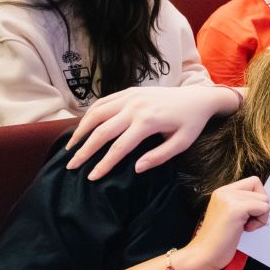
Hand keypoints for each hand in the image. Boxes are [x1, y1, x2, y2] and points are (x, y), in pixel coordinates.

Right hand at [65, 85, 239, 179]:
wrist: (198, 97)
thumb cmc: (191, 123)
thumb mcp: (182, 143)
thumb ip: (159, 157)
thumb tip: (136, 169)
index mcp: (148, 122)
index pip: (119, 148)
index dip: (104, 164)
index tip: (92, 177)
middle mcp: (135, 107)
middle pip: (102, 131)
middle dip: (85, 150)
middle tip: (72, 166)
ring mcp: (129, 96)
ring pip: (96, 113)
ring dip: (81, 130)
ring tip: (71, 147)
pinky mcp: (128, 91)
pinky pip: (102, 102)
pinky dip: (89, 114)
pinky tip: (83, 127)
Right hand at [176, 177, 269, 269]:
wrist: (203, 255)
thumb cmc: (219, 241)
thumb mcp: (231, 215)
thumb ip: (243, 204)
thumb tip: (266, 200)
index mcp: (223, 191)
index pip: (253, 182)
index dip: (258, 198)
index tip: (248, 214)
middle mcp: (225, 191)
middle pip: (260, 189)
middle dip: (260, 207)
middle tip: (247, 222)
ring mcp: (229, 198)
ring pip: (264, 199)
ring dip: (260, 216)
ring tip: (244, 227)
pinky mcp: (236, 208)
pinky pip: (264, 208)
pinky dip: (260, 221)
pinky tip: (245, 229)